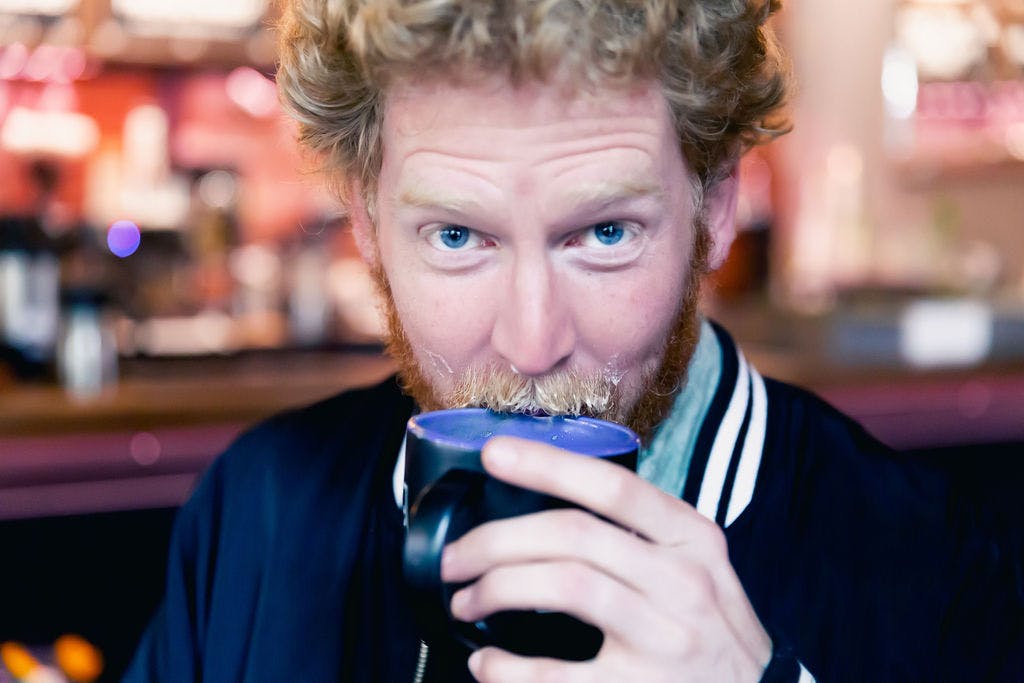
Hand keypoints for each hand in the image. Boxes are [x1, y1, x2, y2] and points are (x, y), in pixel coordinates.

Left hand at [440, 436, 772, 682]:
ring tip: (465, 602)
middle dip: (496, 540)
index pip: (614, 486)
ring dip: (495, 589)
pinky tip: (487, 664)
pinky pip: (557, 674)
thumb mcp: (699, 568)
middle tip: (455, 558)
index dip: (548, 464)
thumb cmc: (714, 632)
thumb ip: (643, 536)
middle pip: (573, 535)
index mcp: (692, 539)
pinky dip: (508, 669)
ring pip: (563, 586)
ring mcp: (665, 639)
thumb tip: (548, 504)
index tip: (493, 454)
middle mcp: (683, 582)